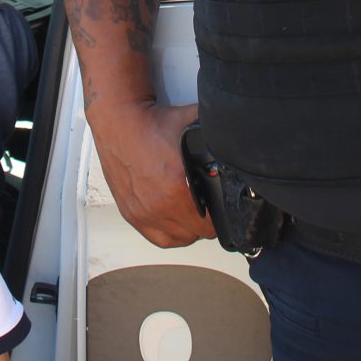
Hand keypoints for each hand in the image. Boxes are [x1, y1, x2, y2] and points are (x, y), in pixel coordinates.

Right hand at [87, 98, 213, 247]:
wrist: (120, 122)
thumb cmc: (153, 124)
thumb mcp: (193, 124)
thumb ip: (220, 136)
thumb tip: (240, 140)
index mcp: (177, 186)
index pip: (211, 222)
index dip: (222, 216)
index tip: (222, 206)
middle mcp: (159, 204)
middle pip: (198, 232)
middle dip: (208, 221)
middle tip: (210, 206)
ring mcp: (143, 212)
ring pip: (180, 238)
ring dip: (190, 229)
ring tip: (194, 214)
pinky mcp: (131, 213)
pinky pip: (158, 238)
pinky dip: (170, 234)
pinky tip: (176, 222)